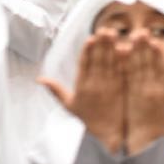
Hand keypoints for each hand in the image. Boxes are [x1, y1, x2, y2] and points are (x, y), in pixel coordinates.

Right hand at [38, 29, 126, 154]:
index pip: (84, 66)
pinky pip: (123, 71)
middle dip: (101, 44)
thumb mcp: (69, 105)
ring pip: (110, 63)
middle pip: (98, 61)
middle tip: (104, 29)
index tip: (90, 38)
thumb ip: (55, 90)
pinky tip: (125, 47)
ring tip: (113, 33)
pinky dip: (124, 59)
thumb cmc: (88, 119)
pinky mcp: (122, 89)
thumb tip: (39, 79)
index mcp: (82, 87)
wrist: (107, 135)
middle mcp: (95, 86)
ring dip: (112, 47)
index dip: (87, 51)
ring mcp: (110, 87)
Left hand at [124, 31, 163, 154]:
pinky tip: (120, 50)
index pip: (161, 69)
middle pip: (148, 65)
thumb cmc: (163, 123)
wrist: (143, 141)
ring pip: (136, 67)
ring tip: (132, 36)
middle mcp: (151, 90)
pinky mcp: (128, 92)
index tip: (155, 41)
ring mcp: (138, 91)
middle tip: (141, 32)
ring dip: (134, 51)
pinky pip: (126, 75)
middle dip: (144, 48)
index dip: (158, 55)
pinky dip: (124, 62)